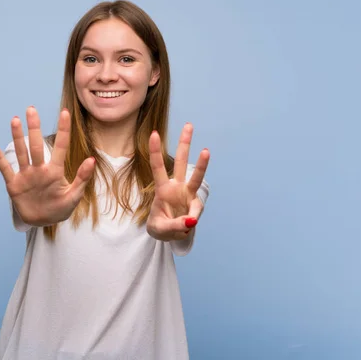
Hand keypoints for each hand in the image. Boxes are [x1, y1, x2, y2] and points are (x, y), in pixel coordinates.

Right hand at [0, 107, 95, 225]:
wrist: (42, 222)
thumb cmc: (60, 208)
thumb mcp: (74, 196)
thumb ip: (82, 178)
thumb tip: (92, 159)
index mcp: (55, 171)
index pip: (60, 147)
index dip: (63, 130)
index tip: (65, 113)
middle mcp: (39, 169)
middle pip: (37, 145)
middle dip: (34, 128)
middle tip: (31, 109)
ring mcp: (26, 175)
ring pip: (22, 153)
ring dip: (18, 137)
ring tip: (15, 120)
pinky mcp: (14, 184)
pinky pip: (5, 169)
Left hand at [146, 123, 209, 240]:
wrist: (171, 236)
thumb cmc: (160, 227)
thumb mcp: (160, 229)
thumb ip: (174, 225)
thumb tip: (191, 221)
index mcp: (162, 189)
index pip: (157, 167)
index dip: (156, 151)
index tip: (154, 134)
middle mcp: (176, 187)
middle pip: (181, 162)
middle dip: (184, 144)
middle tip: (188, 125)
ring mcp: (188, 195)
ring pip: (196, 176)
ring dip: (202, 163)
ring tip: (206, 150)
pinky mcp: (196, 205)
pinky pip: (196, 210)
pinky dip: (192, 218)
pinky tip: (187, 224)